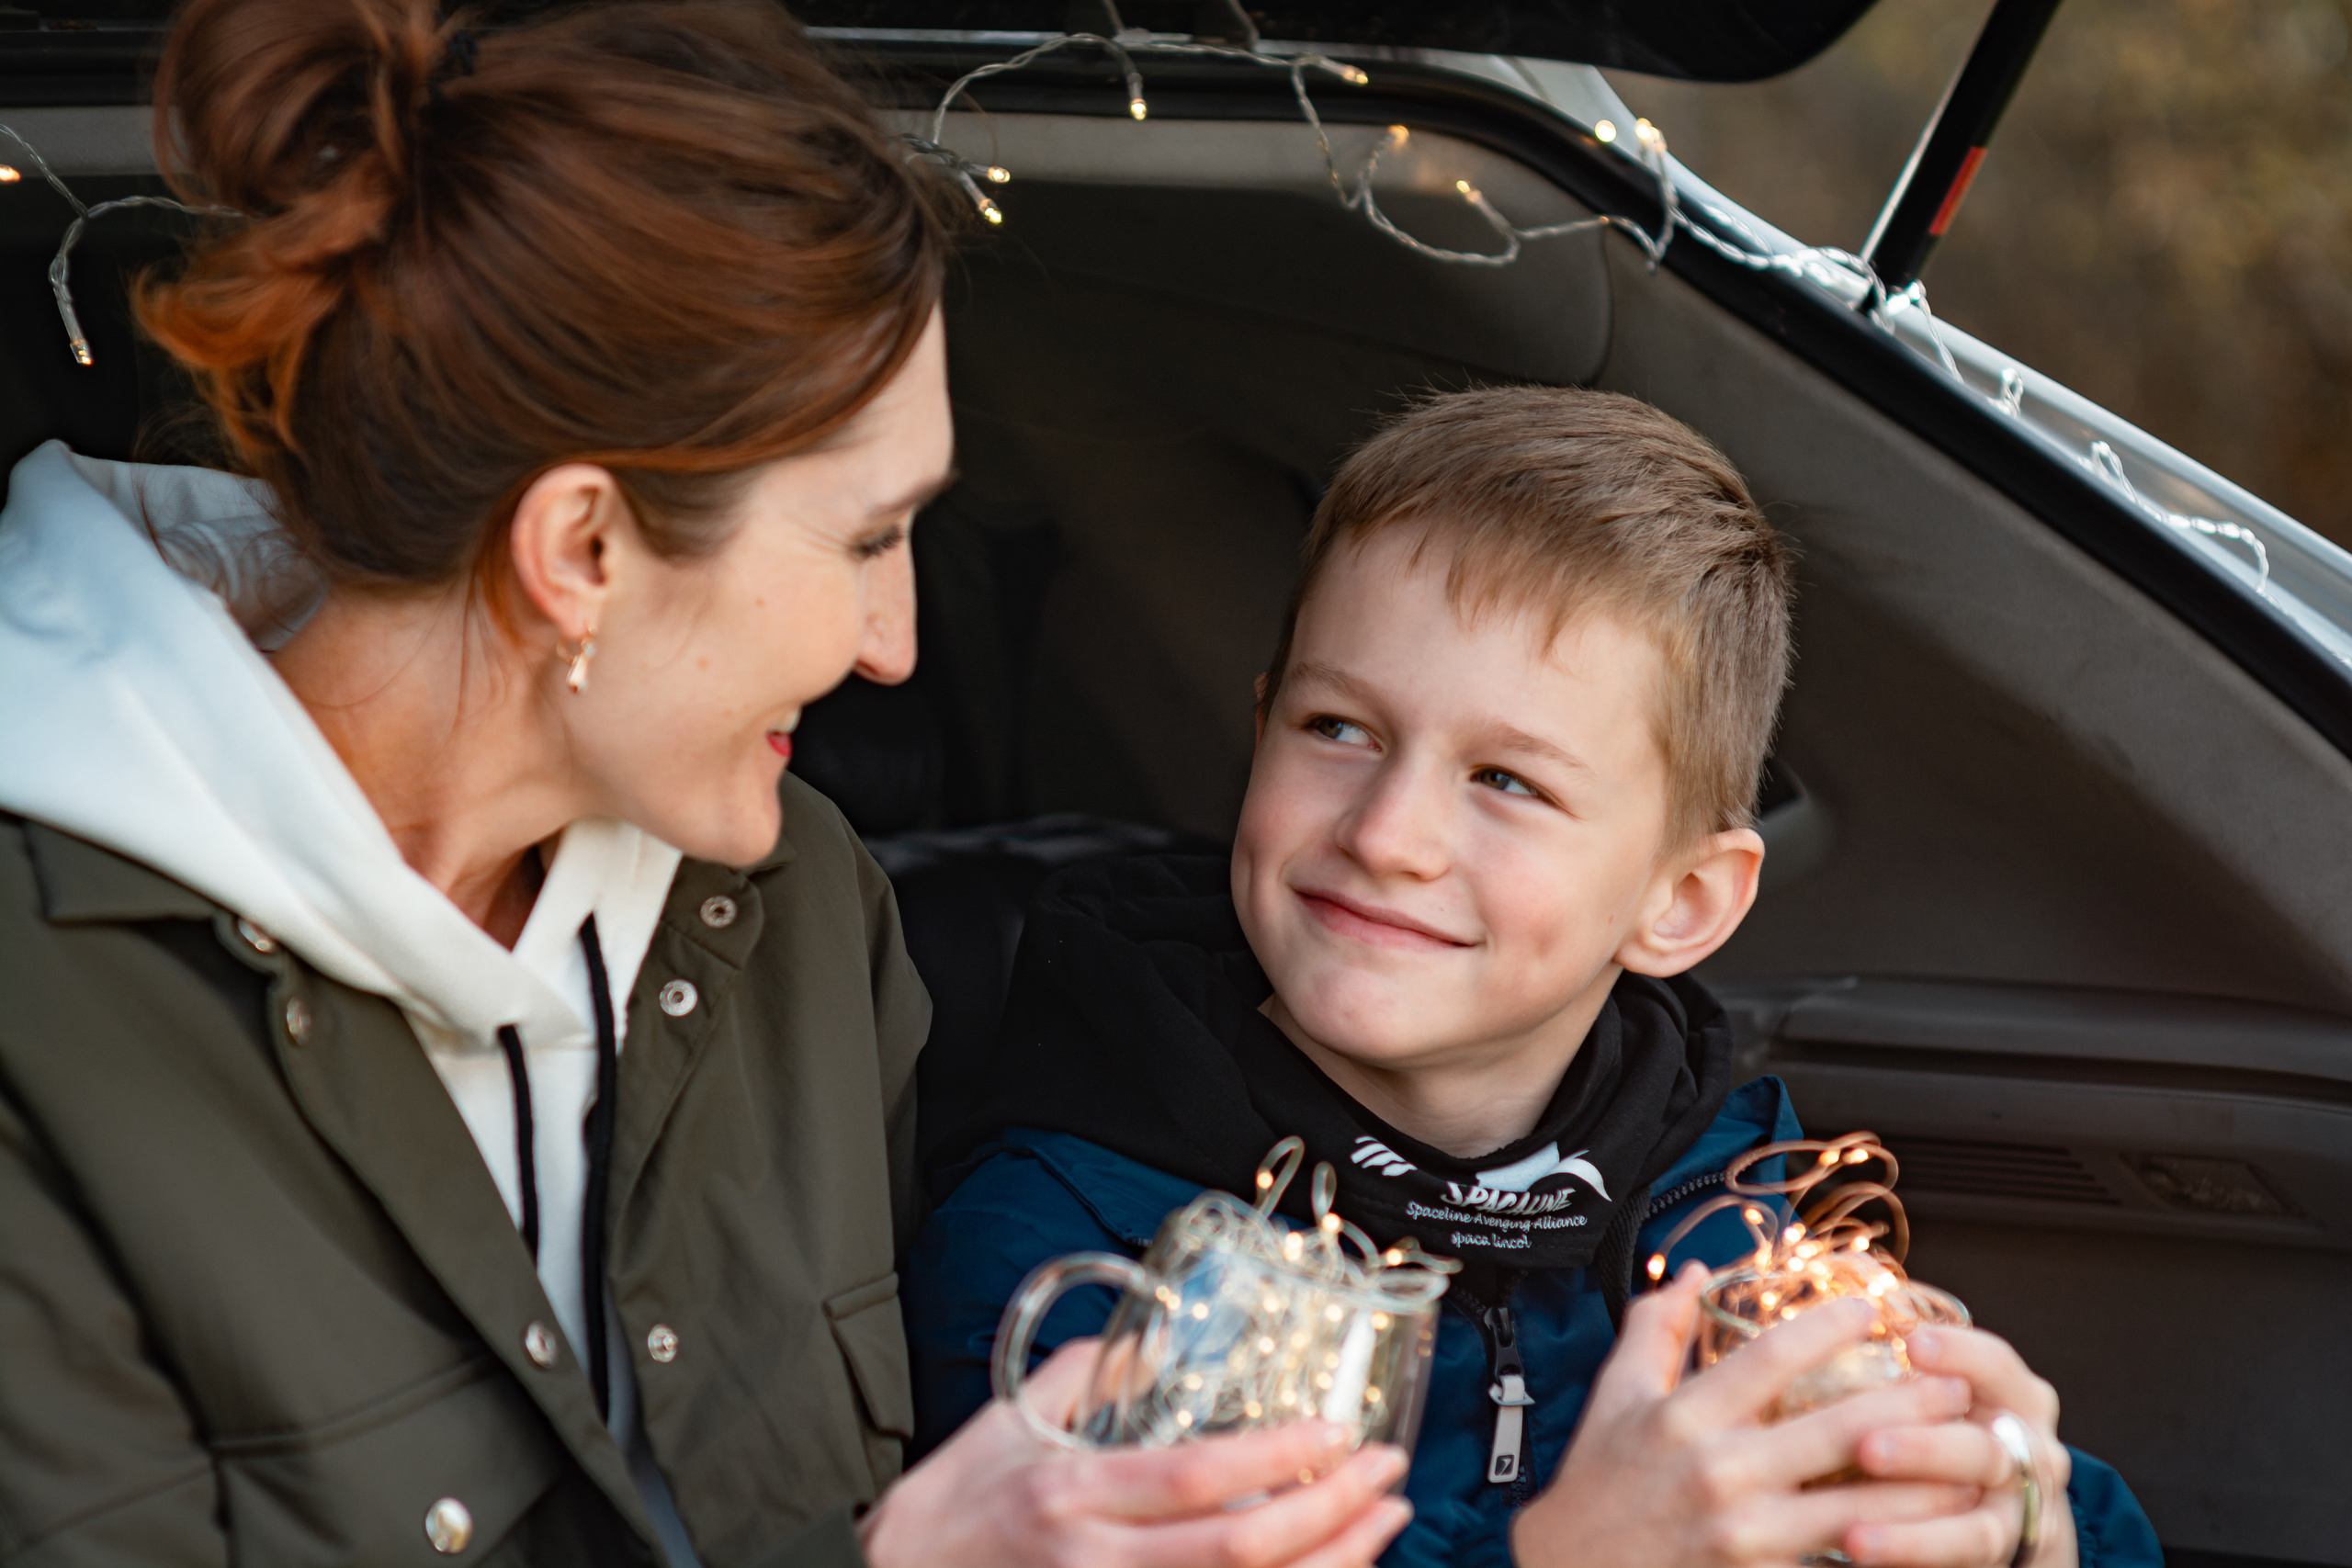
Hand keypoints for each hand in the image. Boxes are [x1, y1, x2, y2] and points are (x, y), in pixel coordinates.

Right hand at [861, 1339, 1414, 1567]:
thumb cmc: (953, 1505)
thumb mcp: (1011, 1421)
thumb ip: (1090, 1373)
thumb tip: (1159, 1340)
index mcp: (1074, 1493)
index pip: (1195, 1478)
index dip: (1276, 1459)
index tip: (1334, 1432)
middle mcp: (1100, 1561)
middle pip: (1239, 1549)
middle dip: (1330, 1512)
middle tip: (1384, 1472)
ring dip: (1331, 1564)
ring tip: (1383, 1523)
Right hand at [1511, 1263, 1981, 1567]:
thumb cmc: (1592, 1492)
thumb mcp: (1612, 1399)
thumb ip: (1653, 1330)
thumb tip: (1692, 1272)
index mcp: (1684, 1416)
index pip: (1771, 1357)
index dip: (1830, 1326)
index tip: (1874, 1306)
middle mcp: (1719, 1472)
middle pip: (1835, 1429)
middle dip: (1908, 1405)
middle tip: (1958, 1384)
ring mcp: (1743, 1534)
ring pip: (1855, 1505)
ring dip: (1920, 1485)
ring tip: (1968, 1461)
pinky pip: (1836, 1561)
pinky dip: (1884, 1547)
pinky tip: (1927, 1536)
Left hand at [1845, 1327, 2077, 1567]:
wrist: (2005, 1510)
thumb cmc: (1951, 1428)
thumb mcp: (1945, 1392)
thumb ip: (1906, 1368)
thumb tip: (1816, 1324)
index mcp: (2016, 1396)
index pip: (1997, 1365)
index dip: (1960, 1352)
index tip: (1912, 1342)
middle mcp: (2031, 1450)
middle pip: (1984, 1447)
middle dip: (1924, 1447)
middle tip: (1865, 1446)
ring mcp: (2020, 1507)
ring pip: (1975, 1515)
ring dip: (1911, 1517)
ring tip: (1851, 1527)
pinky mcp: (2001, 1549)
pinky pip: (1959, 1550)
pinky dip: (1910, 1548)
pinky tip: (1858, 1544)